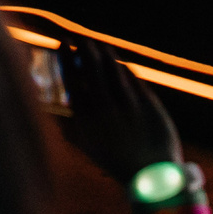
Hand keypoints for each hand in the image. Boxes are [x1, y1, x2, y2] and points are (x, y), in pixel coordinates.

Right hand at [61, 36, 182, 182]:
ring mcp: (128, 103)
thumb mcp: (86, 143)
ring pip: (113, 67)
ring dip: (104, 53)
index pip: (71, 76)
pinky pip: (132, 78)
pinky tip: (118, 64)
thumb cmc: (114, 159)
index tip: (63, 42)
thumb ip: (72, 119)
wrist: (150, 175)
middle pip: (91, 66)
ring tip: (99, 45)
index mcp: (85, 117)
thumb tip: (63, 94)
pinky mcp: (148, 102)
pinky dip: (123, 68)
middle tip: (80, 37)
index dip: (65, 56)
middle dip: (84, 47)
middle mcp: (104, 107)